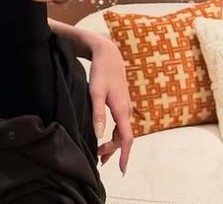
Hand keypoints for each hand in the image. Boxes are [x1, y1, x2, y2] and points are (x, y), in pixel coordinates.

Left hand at [85, 32, 133, 174]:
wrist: (109, 54)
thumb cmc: (101, 71)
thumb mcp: (95, 92)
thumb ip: (98, 113)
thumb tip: (99, 136)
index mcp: (121, 110)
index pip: (126, 139)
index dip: (125, 155)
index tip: (122, 170)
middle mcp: (126, 110)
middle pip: (124, 137)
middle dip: (114, 151)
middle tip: (99, 160)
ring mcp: (125, 106)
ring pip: (122, 131)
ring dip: (114, 143)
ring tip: (101, 153)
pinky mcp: (122, 102)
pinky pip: (121, 124)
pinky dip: (115, 134)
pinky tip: (106, 135)